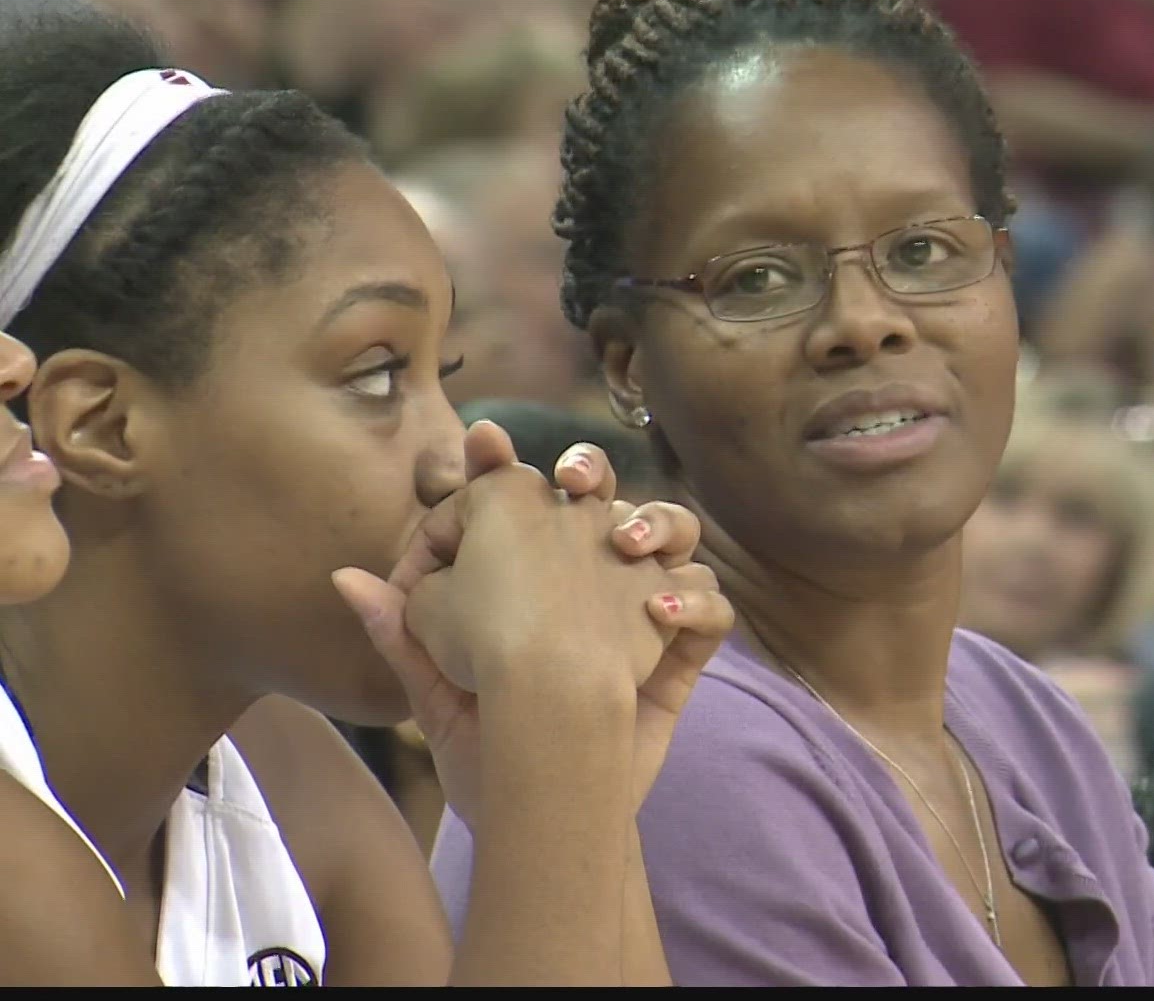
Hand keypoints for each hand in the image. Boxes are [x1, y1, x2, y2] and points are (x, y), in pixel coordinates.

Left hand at [332, 422, 730, 821]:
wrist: (545, 815)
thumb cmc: (487, 751)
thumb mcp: (436, 690)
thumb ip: (400, 632)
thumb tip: (340, 576)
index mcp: (530, 581)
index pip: (521, 502)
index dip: (503, 465)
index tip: (481, 439)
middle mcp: (589, 582)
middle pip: (607, 498)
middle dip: (593, 472)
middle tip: (571, 481)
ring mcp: (639, 615)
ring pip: (676, 536)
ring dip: (660, 525)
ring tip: (627, 548)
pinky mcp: (679, 656)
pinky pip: (711, 610)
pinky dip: (694, 604)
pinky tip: (656, 618)